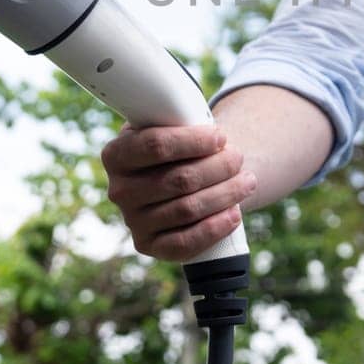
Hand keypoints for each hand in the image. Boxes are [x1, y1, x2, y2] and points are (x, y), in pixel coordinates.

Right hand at [100, 123, 255, 261]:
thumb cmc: (178, 146)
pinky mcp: (148, 245)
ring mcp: (132, 221)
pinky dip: (214, 228)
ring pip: (187, 209)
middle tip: (239, 158)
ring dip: (225, 194)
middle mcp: (119, 190)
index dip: (194, 141)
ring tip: (247, 181)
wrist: (177, 177)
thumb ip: (178, 118)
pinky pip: (183, 243)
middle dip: (218, 167)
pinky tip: (234, 214)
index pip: (156, 145)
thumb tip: (203, 124)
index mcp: (116, 154)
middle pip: (179, 179)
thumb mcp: (170, 124)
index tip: (220, 137)